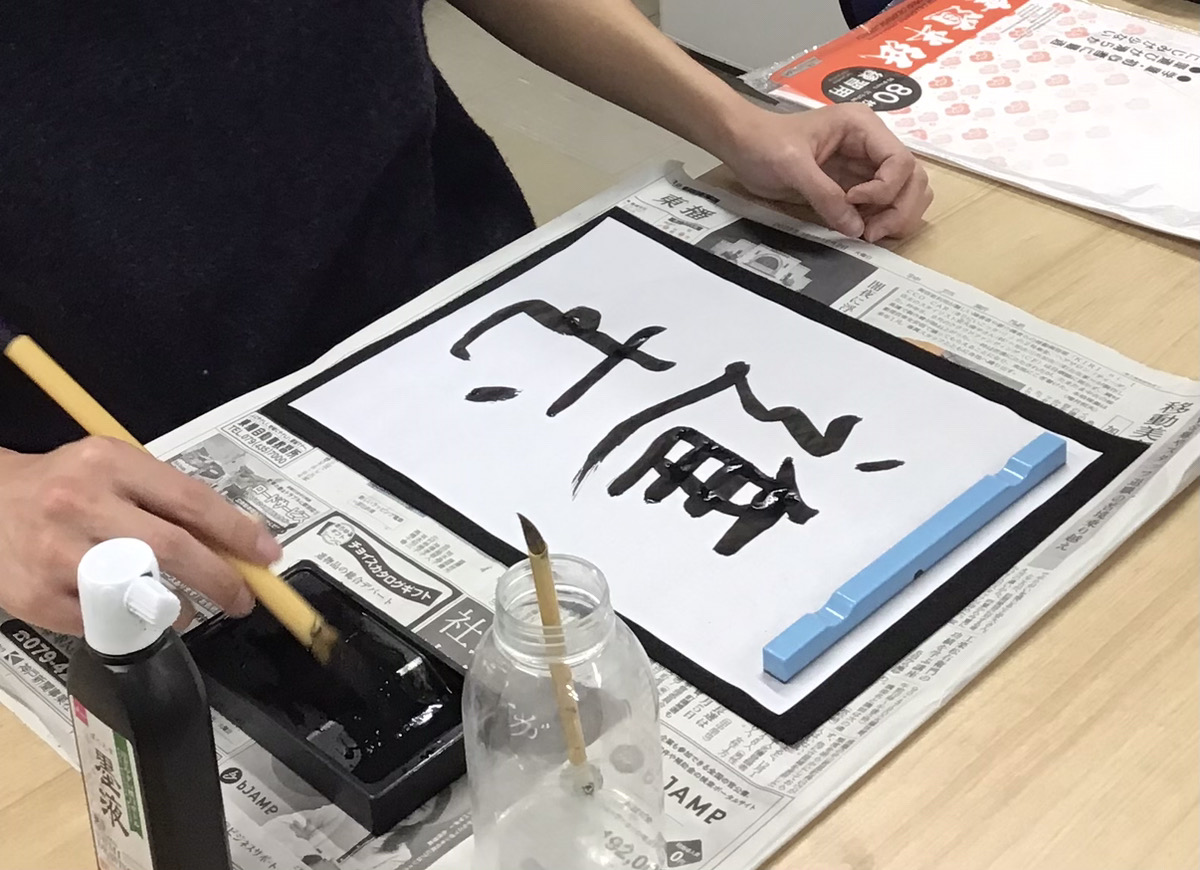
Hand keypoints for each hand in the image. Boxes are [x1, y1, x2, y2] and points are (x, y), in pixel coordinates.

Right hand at [0, 437, 282, 633]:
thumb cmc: (64, 485)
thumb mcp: (114, 469)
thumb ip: (167, 498)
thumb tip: (233, 538)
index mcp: (111, 463)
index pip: (190, 501)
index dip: (236, 532)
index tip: (267, 555)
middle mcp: (82, 504)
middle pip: (171, 548)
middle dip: (220, 578)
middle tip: (243, 598)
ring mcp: (57, 553)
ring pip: (138, 591)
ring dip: (176, 609)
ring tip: (185, 611)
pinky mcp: (37, 596)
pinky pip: (101, 621)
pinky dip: (129, 624)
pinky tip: (134, 615)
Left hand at [717, 102, 932, 242]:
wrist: (741, 145)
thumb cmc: (764, 144)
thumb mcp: (792, 167)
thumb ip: (824, 195)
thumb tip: (855, 229)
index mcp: (863, 127)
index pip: (901, 160)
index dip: (886, 189)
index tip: (853, 201)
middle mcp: (872, 145)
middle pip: (913, 179)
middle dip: (900, 209)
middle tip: (870, 234)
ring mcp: (866, 167)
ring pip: (905, 194)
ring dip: (895, 218)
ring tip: (866, 234)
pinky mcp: (854, 186)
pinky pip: (882, 207)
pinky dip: (879, 222)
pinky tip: (857, 230)